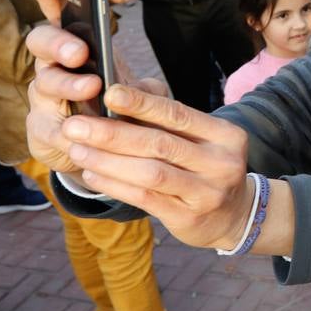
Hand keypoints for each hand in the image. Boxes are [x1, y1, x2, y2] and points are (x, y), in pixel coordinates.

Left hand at [53, 81, 250, 248]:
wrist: (236, 215)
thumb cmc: (207, 168)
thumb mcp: (202, 141)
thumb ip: (168, 123)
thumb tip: (117, 98)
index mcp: (226, 135)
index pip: (179, 114)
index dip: (142, 103)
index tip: (108, 93)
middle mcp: (222, 163)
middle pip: (160, 144)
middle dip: (112, 134)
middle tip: (75, 126)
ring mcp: (208, 193)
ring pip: (150, 173)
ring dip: (107, 160)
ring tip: (76, 150)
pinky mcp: (189, 217)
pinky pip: (145, 198)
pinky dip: (114, 184)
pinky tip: (92, 174)